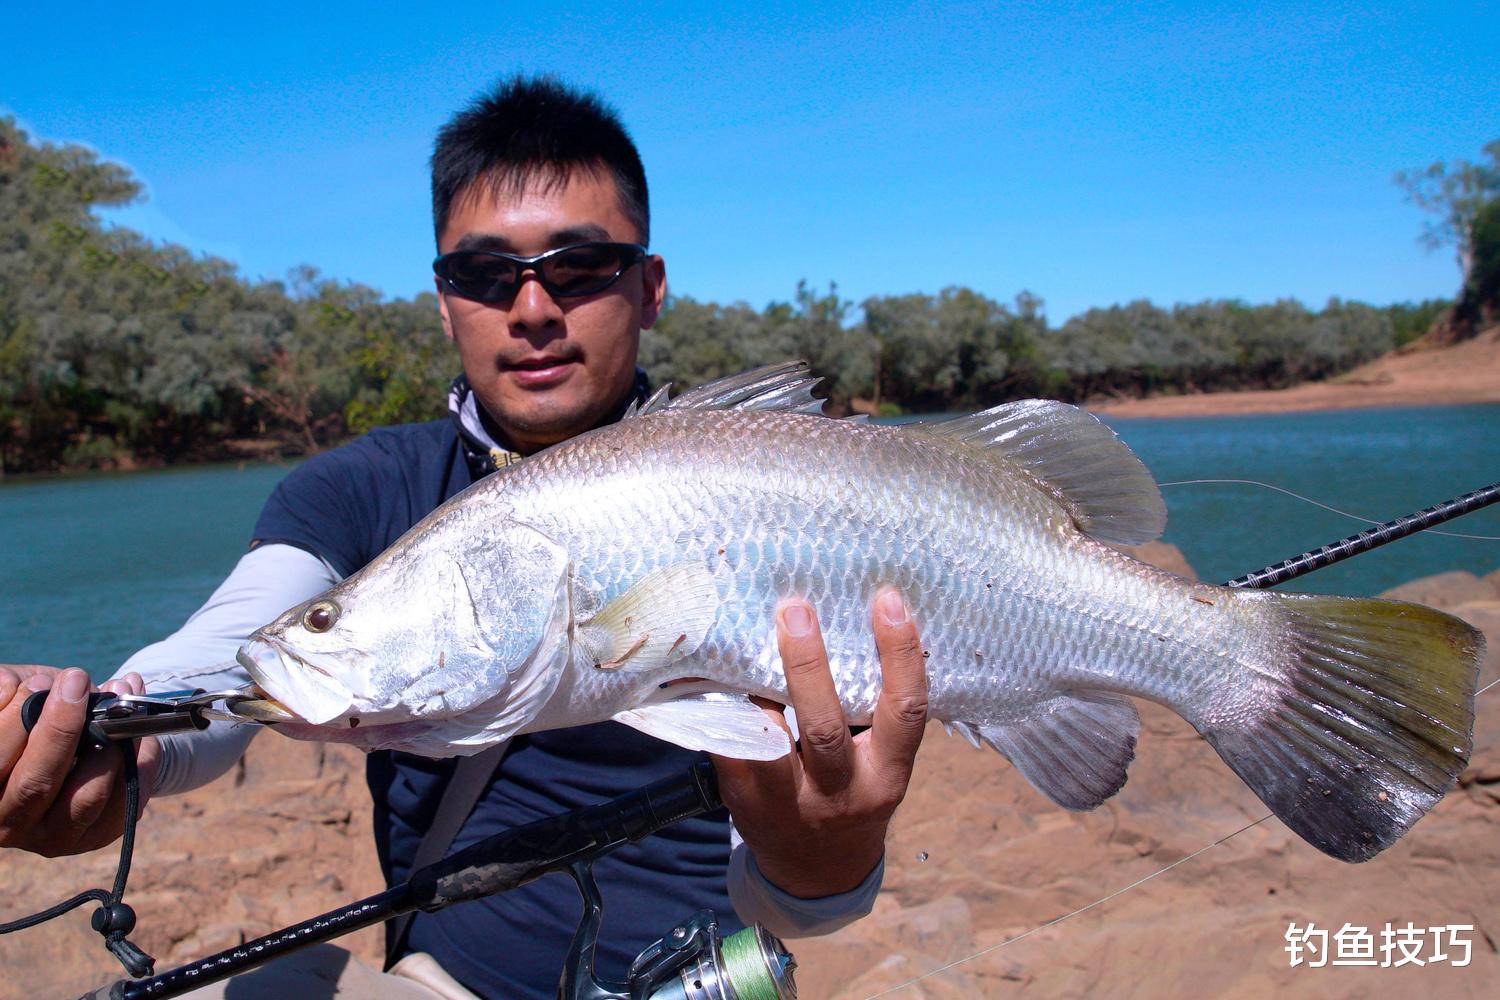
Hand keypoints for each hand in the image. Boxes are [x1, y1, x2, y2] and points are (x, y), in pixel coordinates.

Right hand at [0, 665, 159, 856]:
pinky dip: (141, 765)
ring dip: (109, 746)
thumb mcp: (8, 701)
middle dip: (62, 729)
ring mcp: (53, 838)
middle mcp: (9, 824)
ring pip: (86, 797)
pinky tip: (142, 735)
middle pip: (36, 784)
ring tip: (116, 699)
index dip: (14, 723)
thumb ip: (3, 692)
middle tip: (78, 683)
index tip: (42, 683)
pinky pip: (124, 805)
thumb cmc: (30, 717)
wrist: (71, 741)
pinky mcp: (93, 838)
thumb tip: (12, 688)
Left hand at [713, 587, 928, 897]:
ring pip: (767, 742)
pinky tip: (711, 670)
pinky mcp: (745, 802)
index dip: (901, 654)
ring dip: (754, 688)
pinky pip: (730, 748)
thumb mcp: (880, 762)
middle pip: (824, 729)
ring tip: (740, 637)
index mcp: (886, 775)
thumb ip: (873, 711)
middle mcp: (841, 793)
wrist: (818, 871)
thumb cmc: (854, 791)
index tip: (888, 599)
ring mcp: (788, 803)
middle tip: (795, 609)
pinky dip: (722, 707)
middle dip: (807, 666)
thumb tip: (848, 619)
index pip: (905, 711)